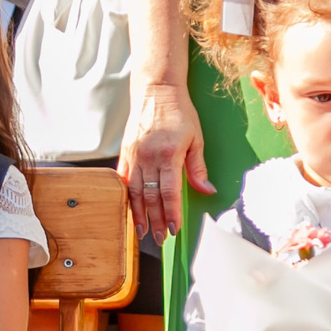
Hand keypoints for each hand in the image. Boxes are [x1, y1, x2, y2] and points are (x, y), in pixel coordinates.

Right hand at [120, 83, 210, 239]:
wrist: (156, 91)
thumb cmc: (179, 113)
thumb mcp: (196, 139)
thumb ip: (198, 168)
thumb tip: (207, 191)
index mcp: (169, 154)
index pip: (169, 192)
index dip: (171, 213)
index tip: (173, 230)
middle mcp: (148, 157)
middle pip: (150, 196)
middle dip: (155, 220)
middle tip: (160, 239)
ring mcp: (134, 155)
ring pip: (133, 191)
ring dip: (138, 214)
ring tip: (142, 231)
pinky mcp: (125, 152)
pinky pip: (123, 179)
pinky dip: (125, 196)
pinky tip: (128, 209)